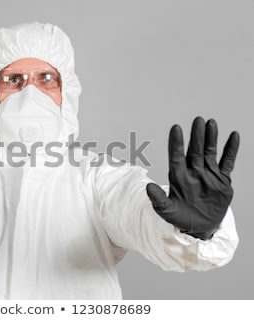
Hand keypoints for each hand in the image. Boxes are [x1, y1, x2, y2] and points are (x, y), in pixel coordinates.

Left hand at [146, 117, 239, 239]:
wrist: (200, 227)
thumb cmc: (180, 218)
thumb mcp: (167, 211)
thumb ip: (158, 200)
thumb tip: (148, 187)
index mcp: (178, 177)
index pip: (176, 156)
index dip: (176, 143)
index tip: (175, 128)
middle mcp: (193, 172)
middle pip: (194, 150)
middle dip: (196, 136)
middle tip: (197, 120)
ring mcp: (208, 175)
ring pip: (209, 153)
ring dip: (210, 139)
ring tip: (211, 123)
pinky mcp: (222, 180)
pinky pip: (228, 162)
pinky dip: (231, 150)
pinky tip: (233, 136)